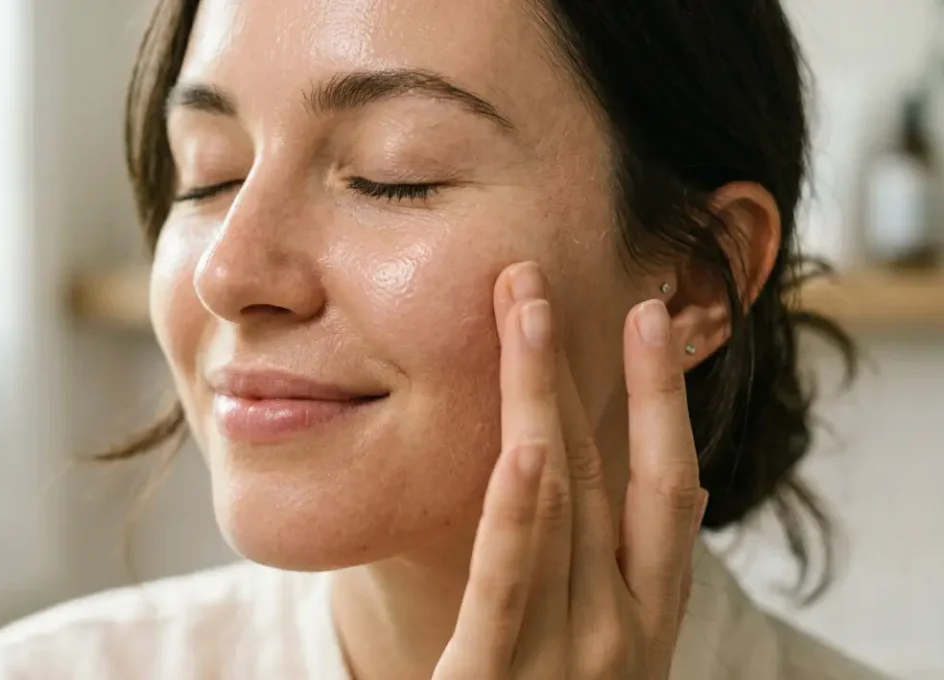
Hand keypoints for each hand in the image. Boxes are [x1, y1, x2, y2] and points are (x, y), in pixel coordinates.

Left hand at [432, 262, 708, 678]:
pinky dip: (521, 518)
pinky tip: (523, 449)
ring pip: (560, 502)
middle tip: (537, 275)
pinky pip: (510, 590)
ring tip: (518, 309)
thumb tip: (608, 479)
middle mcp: (620, 630)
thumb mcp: (589, 645)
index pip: (666, 484)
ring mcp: (566, 660)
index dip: (660, 395)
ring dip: (540, 398)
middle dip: (576, 367)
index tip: (646, 312)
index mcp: (644, 616)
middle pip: (607, 471)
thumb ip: (589, 571)